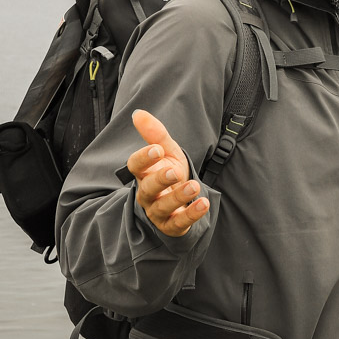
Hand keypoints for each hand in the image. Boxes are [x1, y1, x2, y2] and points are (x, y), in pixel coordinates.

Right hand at [127, 109, 209, 236]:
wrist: (181, 200)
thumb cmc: (170, 172)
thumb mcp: (167, 151)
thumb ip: (155, 134)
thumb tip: (138, 113)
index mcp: (143, 173)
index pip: (135, 166)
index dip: (143, 159)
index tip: (157, 150)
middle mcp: (147, 194)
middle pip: (148, 188)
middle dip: (160, 180)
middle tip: (175, 171)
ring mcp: (158, 211)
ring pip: (163, 207)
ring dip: (178, 197)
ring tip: (193, 186)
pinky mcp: (172, 226)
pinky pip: (179, 222)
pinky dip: (191, 214)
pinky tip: (203, 204)